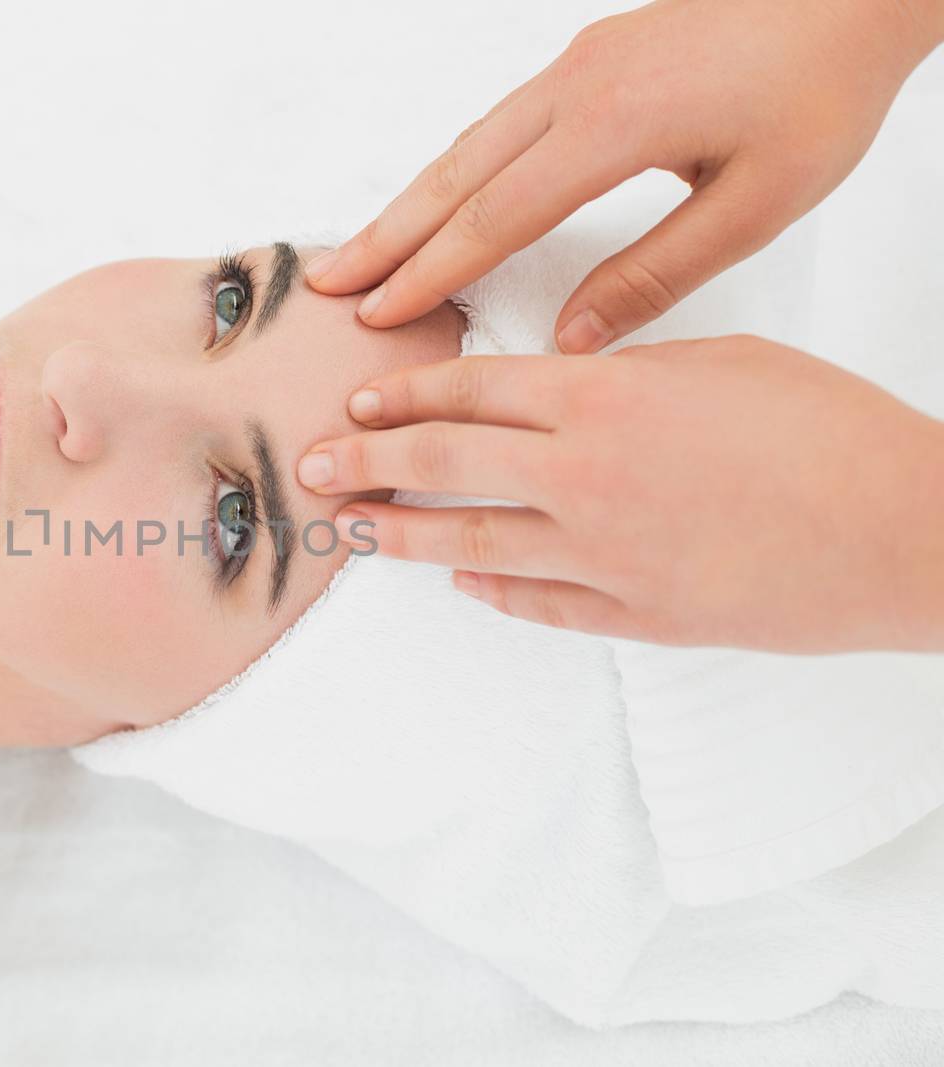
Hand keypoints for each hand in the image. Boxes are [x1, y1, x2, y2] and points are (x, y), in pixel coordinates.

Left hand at [296, 336, 943, 651]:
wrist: (904, 532)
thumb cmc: (827, 431)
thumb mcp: (718, 365)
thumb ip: (622, 372)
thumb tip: (559, 382)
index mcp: (602, 398)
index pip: (469, 391)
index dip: (403, 395)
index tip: (356, 398)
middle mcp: (582, 476)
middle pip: (442, 465)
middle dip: (363, 463)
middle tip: (308, 465)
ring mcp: (601, 556)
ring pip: (468, 542)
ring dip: (396, 535)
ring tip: (346, 529)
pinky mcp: (632, 615)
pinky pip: (536, 604)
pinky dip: (489, 588)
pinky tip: (457, 578)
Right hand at [305, 0, 943, 351]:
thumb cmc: (821, 86)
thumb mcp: (755, 203)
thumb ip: (656, 274)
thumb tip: (574, 338)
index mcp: (612, 125)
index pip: (493, 217)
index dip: (430, 272)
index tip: (381, 314)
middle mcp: (577, 86)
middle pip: (455, 174)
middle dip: (386, 236)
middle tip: (329, 286)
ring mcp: (578, 64)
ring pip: (468, 143)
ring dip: (410, 201)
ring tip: (361, 251)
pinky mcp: (591, 56)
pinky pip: (498, 122)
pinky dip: (452, 170)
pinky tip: (437, 200)